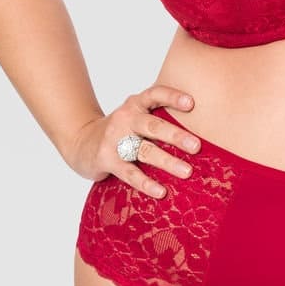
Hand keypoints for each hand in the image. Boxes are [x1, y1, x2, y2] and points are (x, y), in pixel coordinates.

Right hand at [67, 84, 202, 198]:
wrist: (80, 141)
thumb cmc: (121, 129)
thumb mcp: (136, 114)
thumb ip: (160, 115)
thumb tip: (203, 124)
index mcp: (136, 103)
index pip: (155, 94)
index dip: (173, 97)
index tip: (191, 103)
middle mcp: (126, 118)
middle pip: (153, 126)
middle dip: (176, 136)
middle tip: (197, 146)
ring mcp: (115, 139)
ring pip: (144, 151)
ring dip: (167, 161)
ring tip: (187, 172)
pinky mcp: (106, 159)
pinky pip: (129, 173)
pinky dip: (146, 183)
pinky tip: (161, 191)